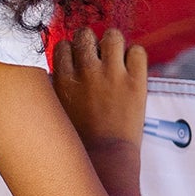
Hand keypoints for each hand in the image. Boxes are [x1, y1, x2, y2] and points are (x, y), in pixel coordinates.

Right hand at [52, 27, 147, 154]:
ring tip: (115, 60)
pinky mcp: (136, 83)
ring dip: (113, 44)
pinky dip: (135, 57)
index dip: (72, 53)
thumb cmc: (80, 142)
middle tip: (97, 60)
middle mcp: (87, 73)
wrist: (106, 161)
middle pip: (85, 34)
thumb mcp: (56, 111)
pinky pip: (138, 51)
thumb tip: (56, 71)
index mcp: (63, 80)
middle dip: (90, 43)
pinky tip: (131, 70)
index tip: (77, 64)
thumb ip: (56, 88)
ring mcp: (113, 76)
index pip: (63, 45)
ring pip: (113, 35)